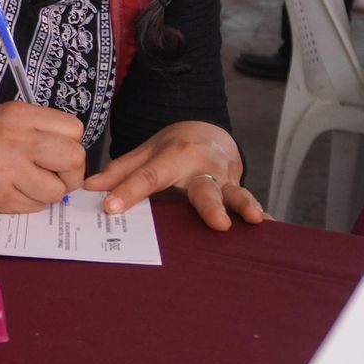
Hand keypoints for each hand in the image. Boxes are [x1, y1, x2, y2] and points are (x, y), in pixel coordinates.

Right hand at [0, 102, 84, 211]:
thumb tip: (73, 154)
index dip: (71, 144)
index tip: (58, 152)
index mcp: (19, 114)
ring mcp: (5, 169)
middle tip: (54, 174)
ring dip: (49, 192)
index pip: (74, 131)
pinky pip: (35, 207)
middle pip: (73, 159)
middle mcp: (14, 139)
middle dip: (70, 172)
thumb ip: (39, 129)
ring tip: (29, 184)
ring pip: (57, 191)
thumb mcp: (5, 115)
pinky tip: (13, 191)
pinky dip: (30, 203)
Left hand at [82, 121, 266, 230]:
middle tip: (216, 223)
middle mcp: (203, 166)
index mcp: (173, 154)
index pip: (149, 176)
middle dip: (209, 205)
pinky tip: (274, 230)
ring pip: (235, 193)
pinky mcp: (240, 189)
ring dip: (245, 206)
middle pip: (203, 187)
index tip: (112, 209)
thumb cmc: (172, 148)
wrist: (211, 134)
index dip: (130, 192)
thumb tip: (89, 189)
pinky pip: (252, 202)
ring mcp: (226, 179)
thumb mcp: (146, 153)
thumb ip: (121, 171)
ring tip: (255, 219)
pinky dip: (266, 215)